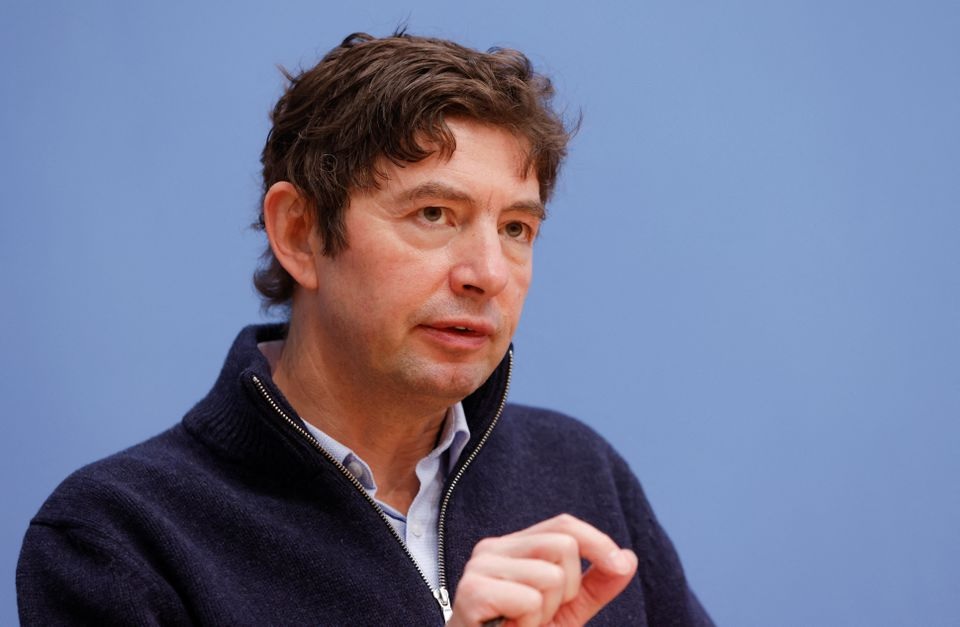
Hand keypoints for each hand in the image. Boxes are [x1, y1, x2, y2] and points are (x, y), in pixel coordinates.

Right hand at [447, 514, 637, 626]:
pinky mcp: (471, 592)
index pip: (563, 526)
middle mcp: (491, 549)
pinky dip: (530, 625)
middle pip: (563, 545)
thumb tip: (628, 558)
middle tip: (540, 615)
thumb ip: (596, 585)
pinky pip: (530, 600)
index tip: (618, 566)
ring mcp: (478, 568)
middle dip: (568, 589)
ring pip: (551, 576)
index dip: (597, 542)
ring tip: (521, 625)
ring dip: (546, 613)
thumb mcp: (566, 611)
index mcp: (512, 547)